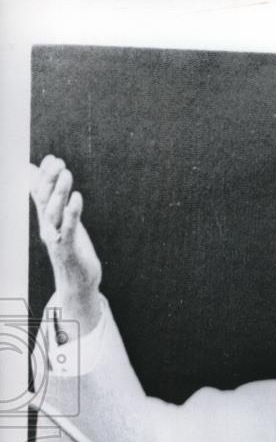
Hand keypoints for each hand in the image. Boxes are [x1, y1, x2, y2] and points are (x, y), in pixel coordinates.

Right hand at [29, 156, 101, 323]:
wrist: (77, 282)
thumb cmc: (72, 249)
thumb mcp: (62, 222)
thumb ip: (52, 200)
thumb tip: (32, 174)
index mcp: (46, 219)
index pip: (39, 193)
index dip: (44, 175)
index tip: (53, 158)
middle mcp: (47, 227)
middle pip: (44, 199)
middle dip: (50, 179)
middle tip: (58, 162)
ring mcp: (56, 238)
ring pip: (54, 211)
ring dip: (59, 191)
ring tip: (66, 173)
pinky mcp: (69, 249)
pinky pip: (69, 227)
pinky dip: (72, 211)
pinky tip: (77, 197)